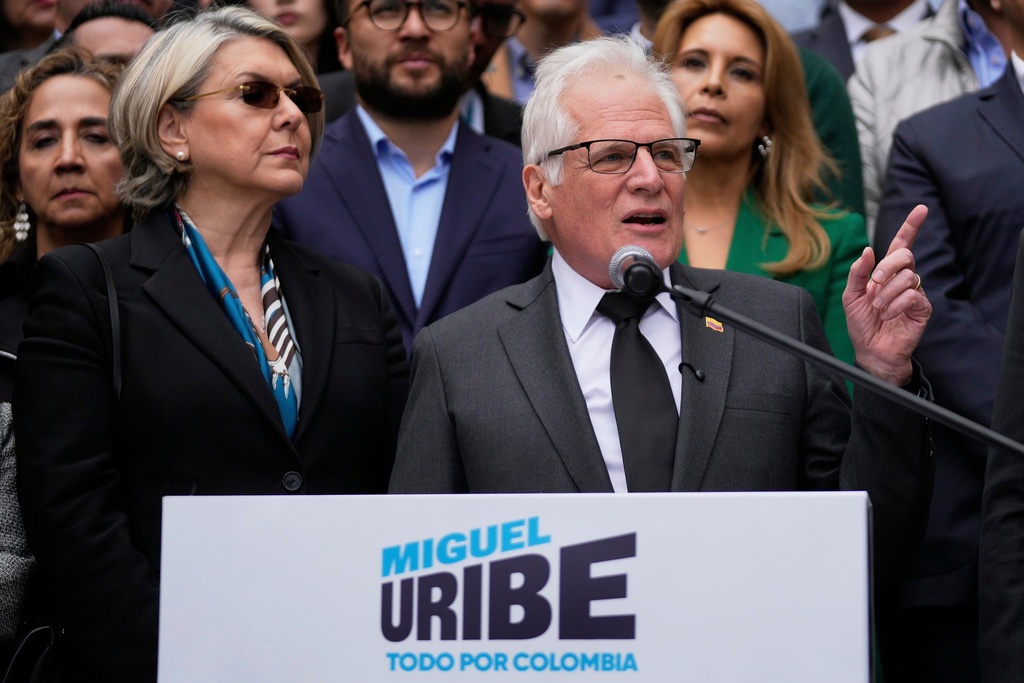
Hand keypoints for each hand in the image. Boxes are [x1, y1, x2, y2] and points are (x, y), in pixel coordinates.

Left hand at [843, 204, 931, 385]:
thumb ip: (857, 272)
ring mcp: (914, 293)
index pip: (901, 244)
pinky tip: (888, 315)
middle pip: (905, 255)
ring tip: (878, 309)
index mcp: (886, 273)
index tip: (921, 209)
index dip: (911, 226)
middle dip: (887, 266)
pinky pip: (912, 296)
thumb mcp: (850, 296)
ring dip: (887, 293)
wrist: (870, 351)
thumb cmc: (862, 324)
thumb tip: (867, 250)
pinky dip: (896, 305)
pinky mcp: (922, 309)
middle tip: (874, 284)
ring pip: (908, 276)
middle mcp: (902, 279)